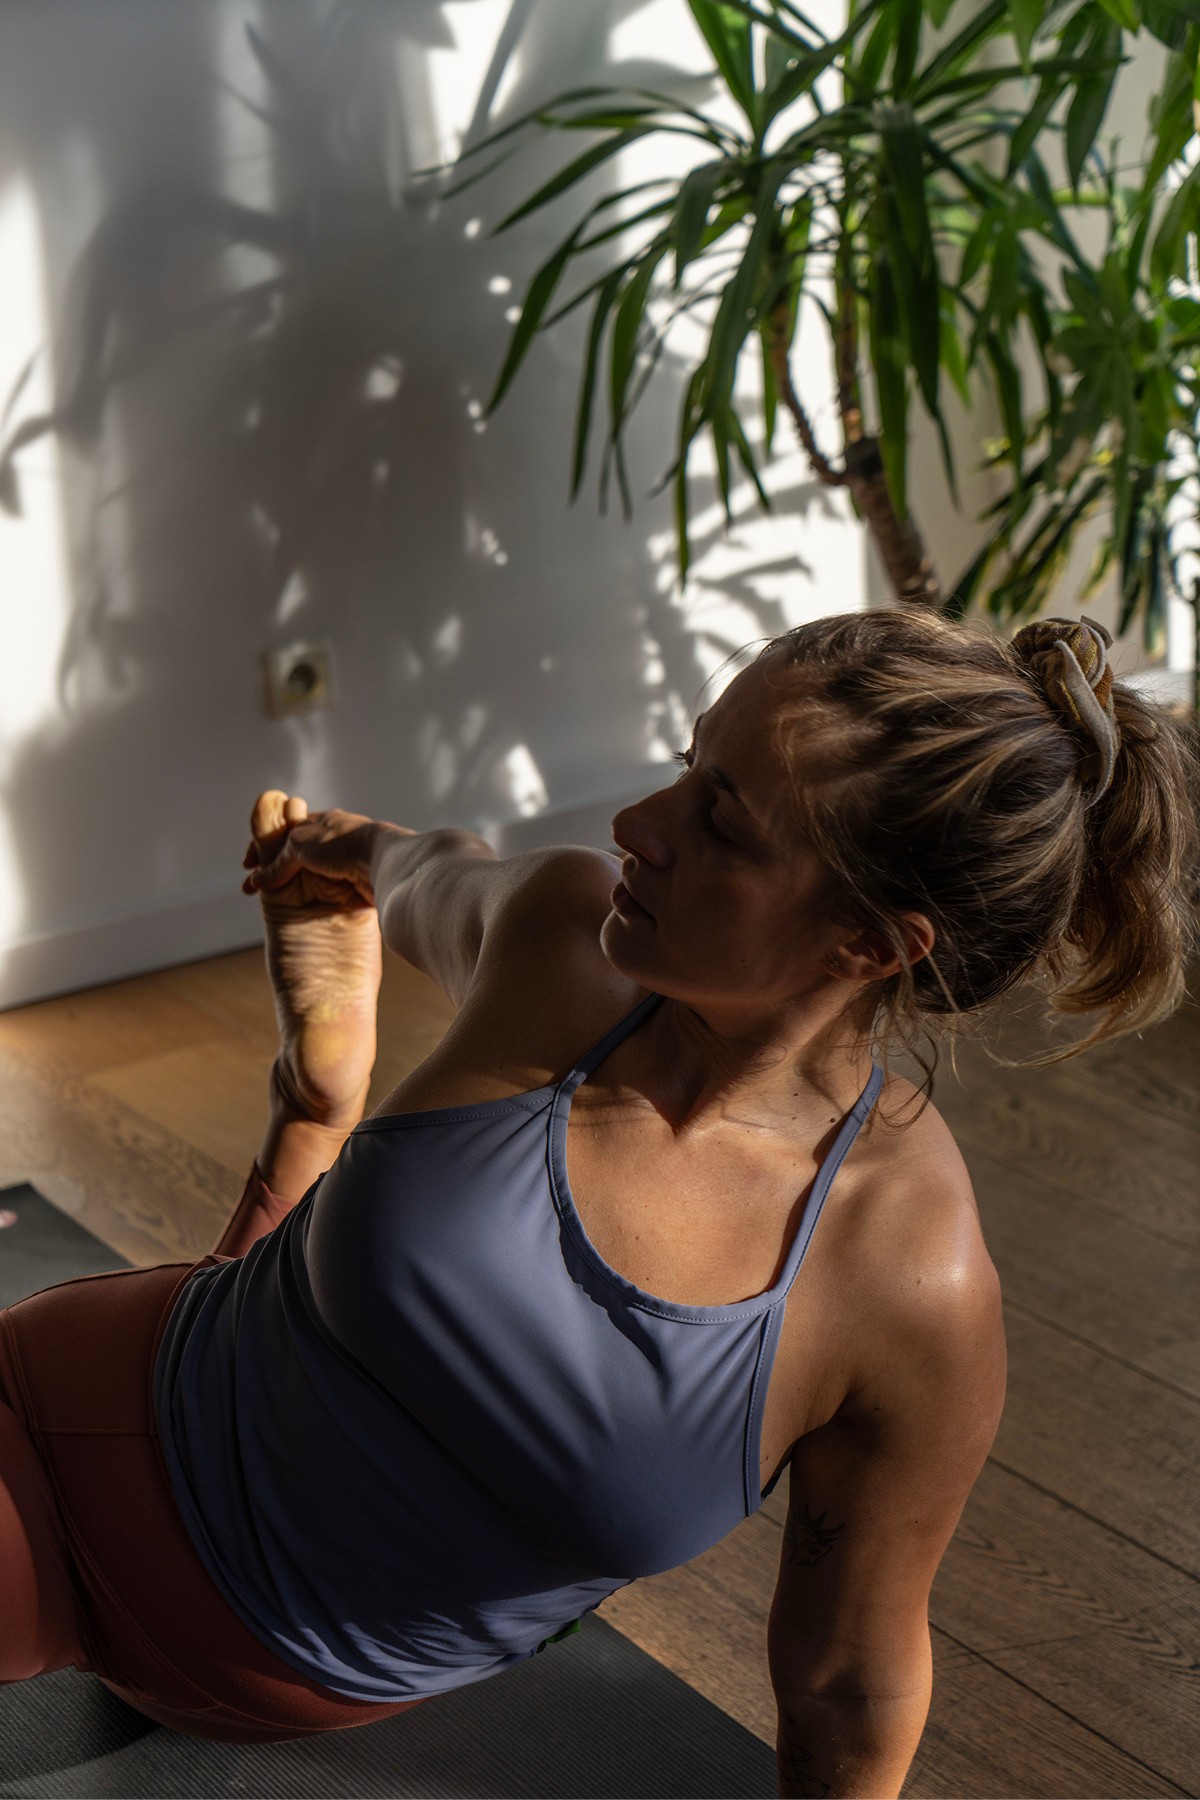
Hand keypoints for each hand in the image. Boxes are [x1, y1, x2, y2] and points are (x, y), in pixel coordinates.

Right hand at [241, 794, 397, 909]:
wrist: (382, 861)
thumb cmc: (341, 845)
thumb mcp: (298, 847)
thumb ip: (278, 863)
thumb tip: (258, 881)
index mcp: (321, 822)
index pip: (284, 832)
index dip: (262, 848)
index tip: (246, 865)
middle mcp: (335, 839)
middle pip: (297, 855)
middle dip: (275, 870)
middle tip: (254, 888)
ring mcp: (348, 861)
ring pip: (313, 874)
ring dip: (294, 886)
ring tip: (275, 901)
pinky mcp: (359, 882)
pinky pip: (331, 890)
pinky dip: (315, 899)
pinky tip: (306, 910)